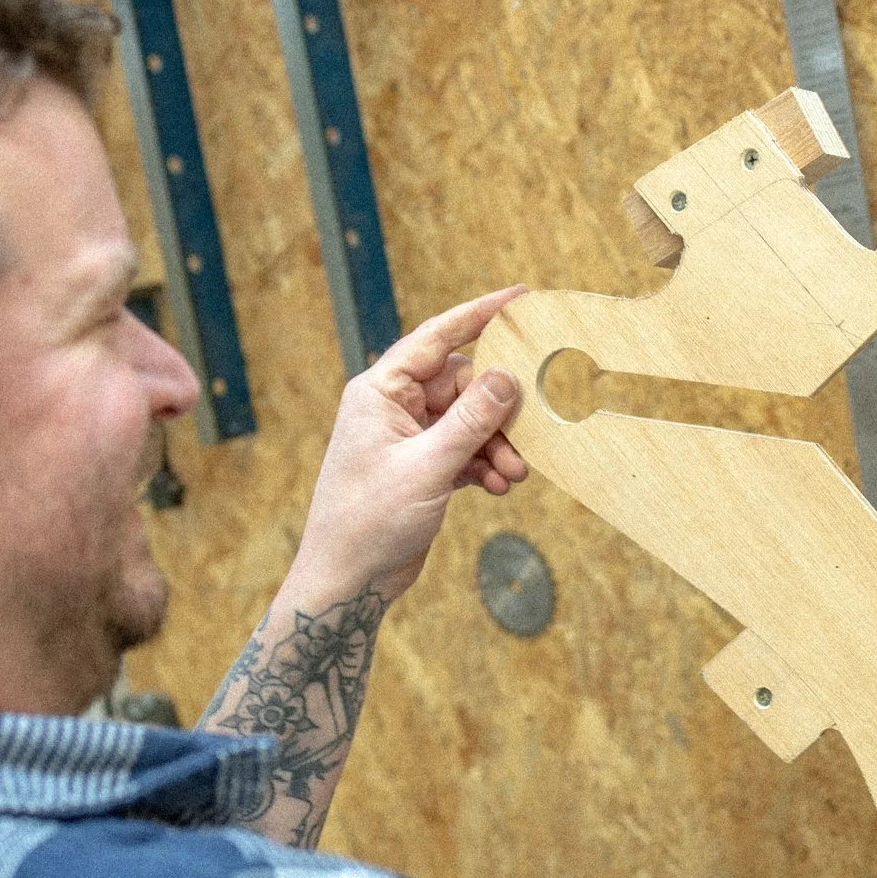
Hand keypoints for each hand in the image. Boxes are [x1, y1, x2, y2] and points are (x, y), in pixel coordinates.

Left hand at [291, 286, 531, 602]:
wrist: (348, 580)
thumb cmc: (369, 520)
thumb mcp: (427, 467)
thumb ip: (470, 420)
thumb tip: (507, 376)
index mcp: (381, 391)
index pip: (435, 338)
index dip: (478, 315)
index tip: (520, 297)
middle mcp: (394, 407)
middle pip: (463, 385)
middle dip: (498, 412)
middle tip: (529, 435)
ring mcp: (409, 438)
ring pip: (469, 422)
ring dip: (496, 445)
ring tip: (514, 475)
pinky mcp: (423, 467)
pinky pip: (465, 450)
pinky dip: (484, 464)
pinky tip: (499, 486)